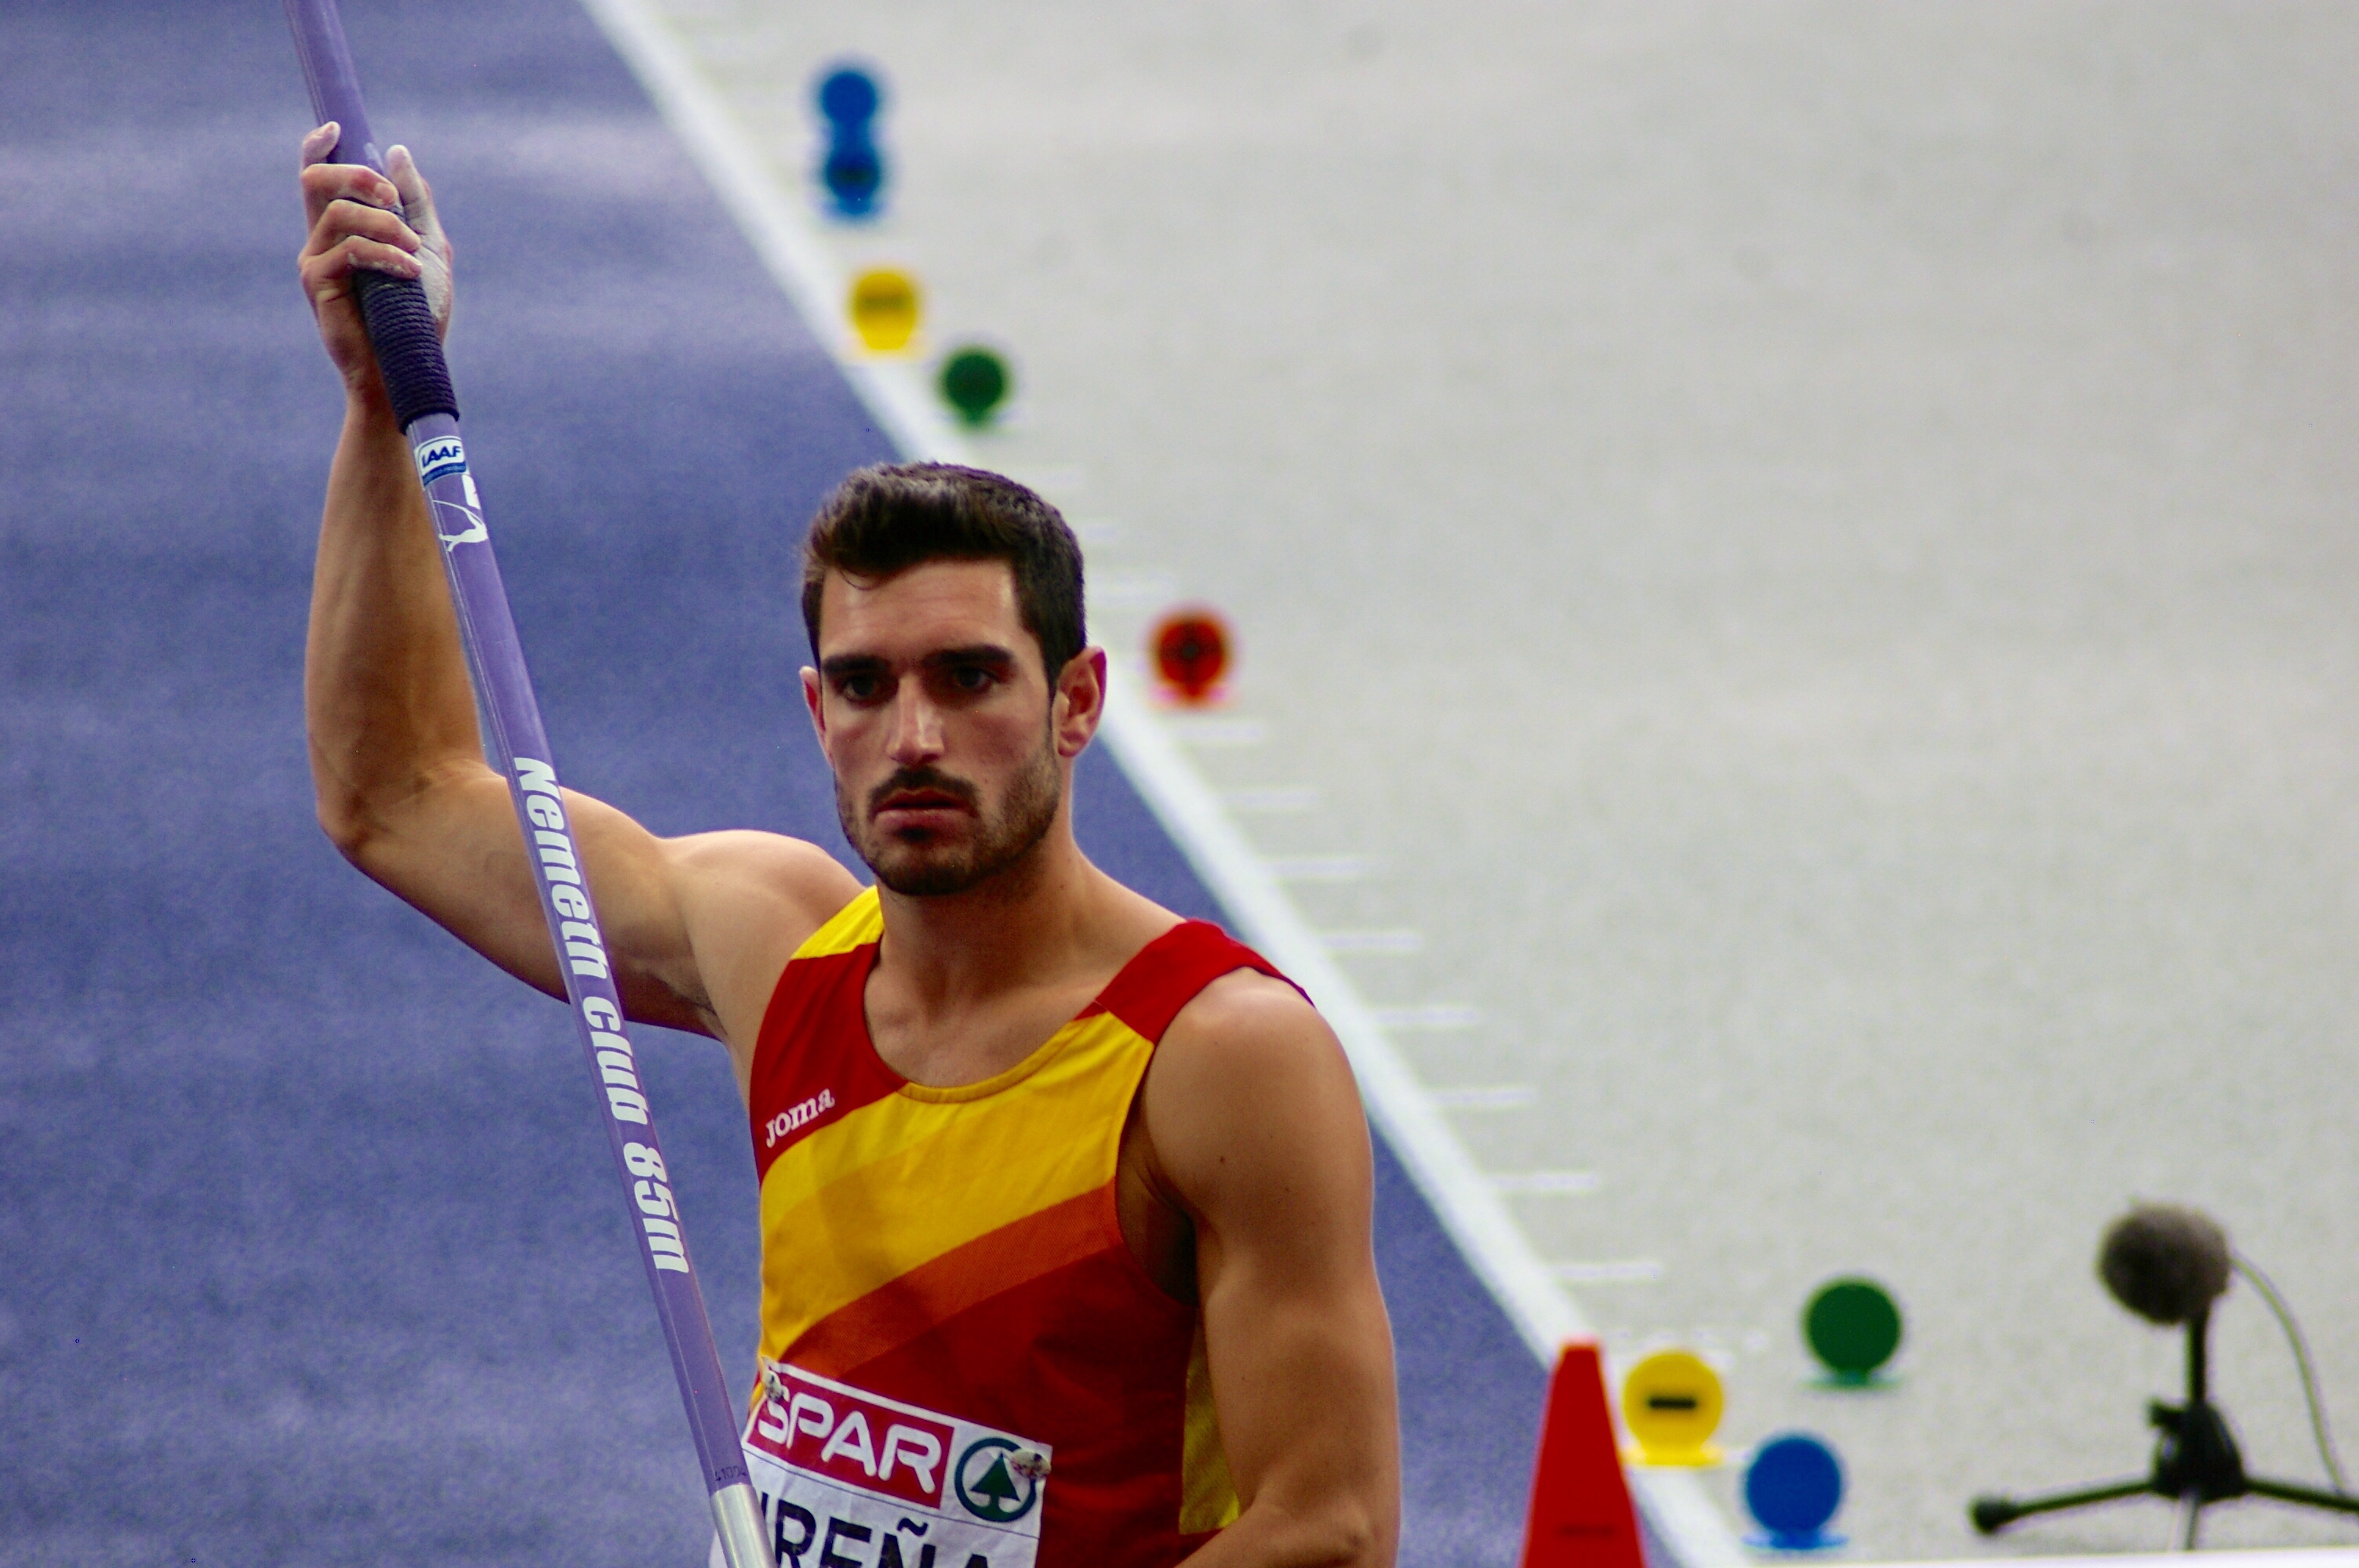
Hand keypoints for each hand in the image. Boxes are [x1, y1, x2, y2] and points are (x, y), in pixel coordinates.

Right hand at [296, 123, 453, 401]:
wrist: (408, 368)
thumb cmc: (417, 316)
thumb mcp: (429, 251)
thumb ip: (415, 205)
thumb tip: (398, 152)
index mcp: (344, 229)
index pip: (319, 178)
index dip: (320, 147)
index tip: (337, 128)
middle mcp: (321, 240)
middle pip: (316, 180)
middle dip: (359, 176)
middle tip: (394, 199)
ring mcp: (315, 261)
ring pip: (339, 213)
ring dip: (386, 226)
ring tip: (414, 255)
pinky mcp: (317, 284)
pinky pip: (348, 249)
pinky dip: (386, 254)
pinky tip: (409, 273)